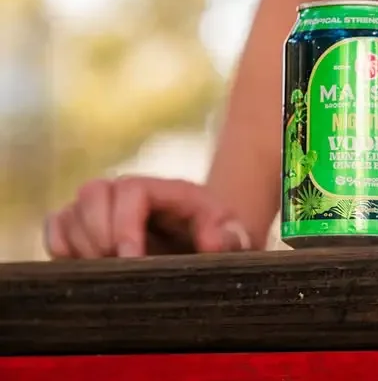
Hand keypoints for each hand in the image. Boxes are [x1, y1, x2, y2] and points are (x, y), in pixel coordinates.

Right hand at [44, 177, 250, 258]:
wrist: (208, 243)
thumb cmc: (222, 239)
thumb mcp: (237, 236)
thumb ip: (231, 235)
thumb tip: (211, 242)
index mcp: (168, 190)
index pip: (132, 190)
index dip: (124, 224)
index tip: (129, 259)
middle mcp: (131, 192)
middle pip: (93, 192)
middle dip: (98, 235)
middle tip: (114, 268)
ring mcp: (107, 206)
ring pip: (71, 210)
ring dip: (79, 244)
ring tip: (103, 273)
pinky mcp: (86, 225)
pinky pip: (56, 224)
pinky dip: (60, 245)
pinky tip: (83, 268)